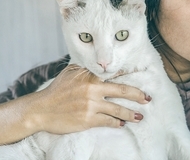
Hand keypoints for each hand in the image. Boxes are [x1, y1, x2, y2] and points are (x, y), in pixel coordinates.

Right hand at [30, 64, 149, 133]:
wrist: (41, 109)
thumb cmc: (56, 90)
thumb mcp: (70, 73)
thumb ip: (86, 68)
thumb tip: (100, 65)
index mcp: (90, 76)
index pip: (114, 74)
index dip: (129, 76)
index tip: (142, 79)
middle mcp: (93, 89)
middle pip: (122, 91)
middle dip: (137, 95)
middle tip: (148, 98)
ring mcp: (91, 105)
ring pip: (118, 109)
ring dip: (131, 113)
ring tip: (140, 116)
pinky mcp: (88, 120)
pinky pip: (108, 121)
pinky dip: (117, 123)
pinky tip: (122, 124)